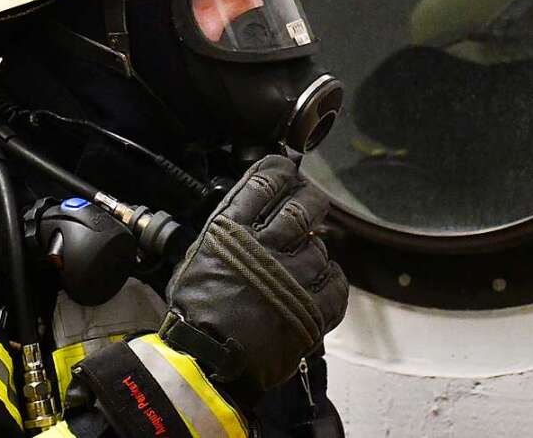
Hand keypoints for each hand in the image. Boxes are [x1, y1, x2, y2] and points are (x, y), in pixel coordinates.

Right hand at [160, 155, 347, 392]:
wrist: (205, 363)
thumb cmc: (195, 314)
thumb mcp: (197, 258)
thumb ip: (224, 232)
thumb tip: (248, 211)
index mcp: (230, 231)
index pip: (264, 182)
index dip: (281, 170)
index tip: (287, 169)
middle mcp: (263, 248)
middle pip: (302, 206)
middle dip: (310, 200)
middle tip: (310, 202)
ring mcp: (290, 278)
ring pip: (321, 246)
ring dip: (316, 248)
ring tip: (304, 259)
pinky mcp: (310, 310)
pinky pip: (336, 283)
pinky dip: (332, 279)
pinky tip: (322, 280)